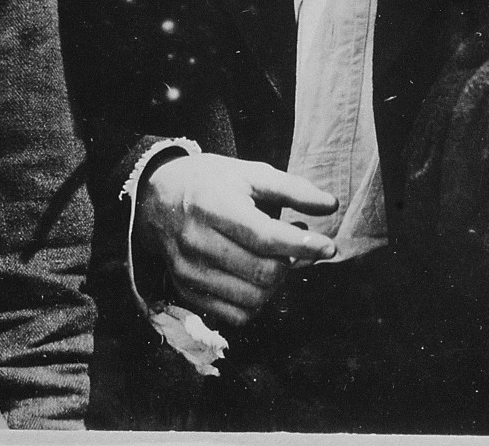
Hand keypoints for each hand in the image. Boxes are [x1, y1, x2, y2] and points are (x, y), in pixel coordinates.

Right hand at [136, 152, 337, 328]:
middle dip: (291, 263)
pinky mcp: (186, 293)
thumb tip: (331, 206)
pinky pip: (235, 315)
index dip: (302, 245)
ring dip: (276, 283)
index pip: (264, 236)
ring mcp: (188, 272)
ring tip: (277, 258)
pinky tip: (257, 276)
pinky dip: (256, 301)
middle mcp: (197, 242)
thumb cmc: (212, 182)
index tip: (329, 246)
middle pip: (262, 272)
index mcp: (213, 206)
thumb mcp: (250, 174)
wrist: (157, 197)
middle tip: (297, 245)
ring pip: (253, 298)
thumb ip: (292, 189)